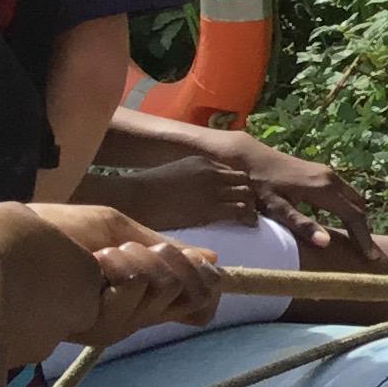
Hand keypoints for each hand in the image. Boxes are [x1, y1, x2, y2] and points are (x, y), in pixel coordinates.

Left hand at [0, 206, 221, 357]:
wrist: (1, 252)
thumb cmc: (52, 233)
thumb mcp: (114, 228)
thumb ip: (166, 250)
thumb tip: (215, 261)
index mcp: (136, 282)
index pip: (193, 295)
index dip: (204, 286)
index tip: (205, 277)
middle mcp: (133, 305)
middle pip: (191, 291)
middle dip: (171, 264)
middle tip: (130, 252)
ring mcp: (121, 318)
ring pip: (168, 290)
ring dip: (140, 264)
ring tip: (100, 259)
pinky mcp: (104, 324)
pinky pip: (141, 293)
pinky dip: (124, 273)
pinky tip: (94, 268)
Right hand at [98, 152, 255, 231]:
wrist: (136, 197)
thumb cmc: (149, 190)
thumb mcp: (176, 174)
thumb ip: (193, 177)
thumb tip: (200, 192)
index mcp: (203, 162)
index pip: (233, 172)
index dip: (239, 184)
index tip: (240, 196)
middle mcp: (212, 172)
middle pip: (244, 181)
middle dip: (249, 194)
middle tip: (251, 208)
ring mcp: (212, 189)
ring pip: (246, 194)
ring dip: (250, 206)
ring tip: (251, 218)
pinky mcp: (210, 208)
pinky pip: (239, 210)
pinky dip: (247, 217)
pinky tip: (248, 224)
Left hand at [236, 138, 379, 261]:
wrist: (249, 157)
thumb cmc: (259, 184)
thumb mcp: (276, 208)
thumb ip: (301, 225)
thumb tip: (326, 243)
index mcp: (324, 189)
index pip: (354, 216)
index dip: (364, 238)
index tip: (372, 258)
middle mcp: (332, 179)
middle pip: (359, 207)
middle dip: (364, 230)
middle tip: (368, 253)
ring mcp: (328, 174)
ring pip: (353, 199)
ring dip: (358, 219)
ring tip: (357, 241)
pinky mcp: (322, 173)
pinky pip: (344, 194)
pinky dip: (349, 209)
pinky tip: (341, 222)